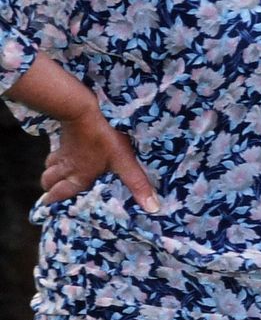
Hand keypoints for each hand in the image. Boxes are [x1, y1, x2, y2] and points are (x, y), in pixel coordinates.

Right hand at [42, 105, 158, 212]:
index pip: (59, 194)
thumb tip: (153, 209)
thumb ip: (137, 184)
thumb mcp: (124, 162)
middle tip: (52, 193)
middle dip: (50, 189)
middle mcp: (66, 167)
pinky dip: (56, 156)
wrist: (83, 110)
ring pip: (48, 167)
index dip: (53, 201)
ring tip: (57, 176)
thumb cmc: (105, 138)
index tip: (48, 206)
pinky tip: (66, 152)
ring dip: (51, 172)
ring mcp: (63, 151)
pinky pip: (55, 151)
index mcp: (78, 177)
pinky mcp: (64, 136)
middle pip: (48, 182)